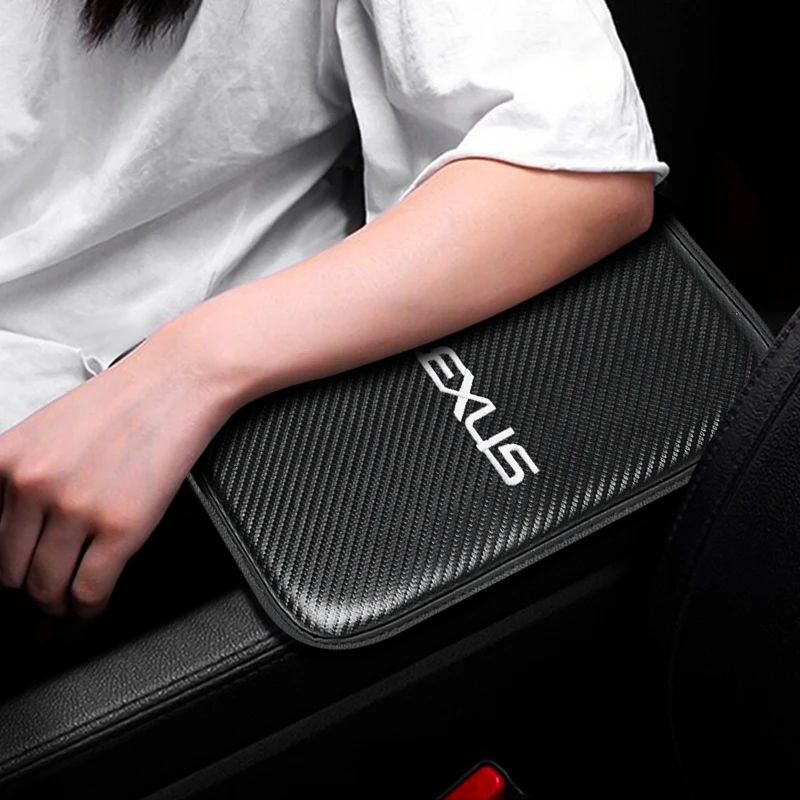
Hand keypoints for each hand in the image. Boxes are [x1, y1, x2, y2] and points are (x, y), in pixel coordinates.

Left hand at [0, 331, 229, 617]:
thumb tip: (17, 533)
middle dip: (30, 586)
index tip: (17, 578)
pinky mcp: (120, 525)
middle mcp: (31, 485)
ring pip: (46, 589)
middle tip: (49, 589)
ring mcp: (76, 507)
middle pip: (9, 571)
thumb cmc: (124, 402)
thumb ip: (22, 477)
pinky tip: (94, 602)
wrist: (178, 381)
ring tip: (71, 600)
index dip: (5, 566)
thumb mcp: (47, 431)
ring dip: (58, 603)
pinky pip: (89, 591)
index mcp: (6, 461)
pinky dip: (88, 608)